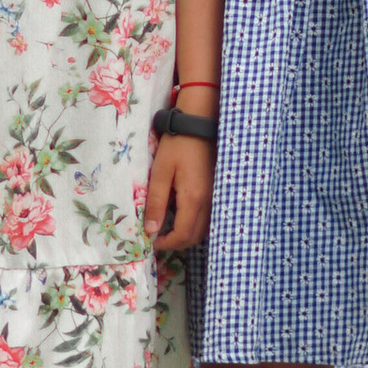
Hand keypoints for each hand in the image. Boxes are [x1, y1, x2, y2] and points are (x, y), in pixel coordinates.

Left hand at [147, 133, 211, 252]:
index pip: (183, 235)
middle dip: (176, 242)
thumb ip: (156, 202)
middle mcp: (208, 202)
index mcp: (193, 199)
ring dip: (186, 234)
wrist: (199, 124)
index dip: (166, 243)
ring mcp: (215, 197)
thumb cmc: (177, 145)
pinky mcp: (216, 190)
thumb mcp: (160, 172)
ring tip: (167, 226)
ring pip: (204, 229)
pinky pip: (208, 217)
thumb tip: (151, 230)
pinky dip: (194, 223)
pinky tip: (181, 213)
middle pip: (195, 237)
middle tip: (158, 236)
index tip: (151, 240)